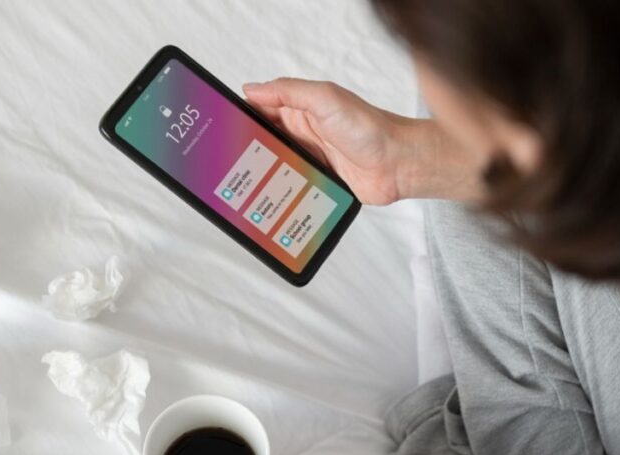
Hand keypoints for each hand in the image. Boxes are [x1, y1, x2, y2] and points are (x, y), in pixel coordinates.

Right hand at [242, 78, 484, 204]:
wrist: (400, 164)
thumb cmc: (369, 127)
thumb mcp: (325, 99)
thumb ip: (289, 91)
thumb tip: (251, 89)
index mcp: (299, 109)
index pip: (259, 110)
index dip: (240, 117)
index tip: (219, 128)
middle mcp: (302, 132)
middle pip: (263, 141)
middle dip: (245, 150)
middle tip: (224, 163)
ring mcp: (309, 158)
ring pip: (274, 165)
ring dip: (260, 173)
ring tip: (238, 185)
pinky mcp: (318, 181)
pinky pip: (291, 185)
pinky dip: (279, 191)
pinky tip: (265, 200)